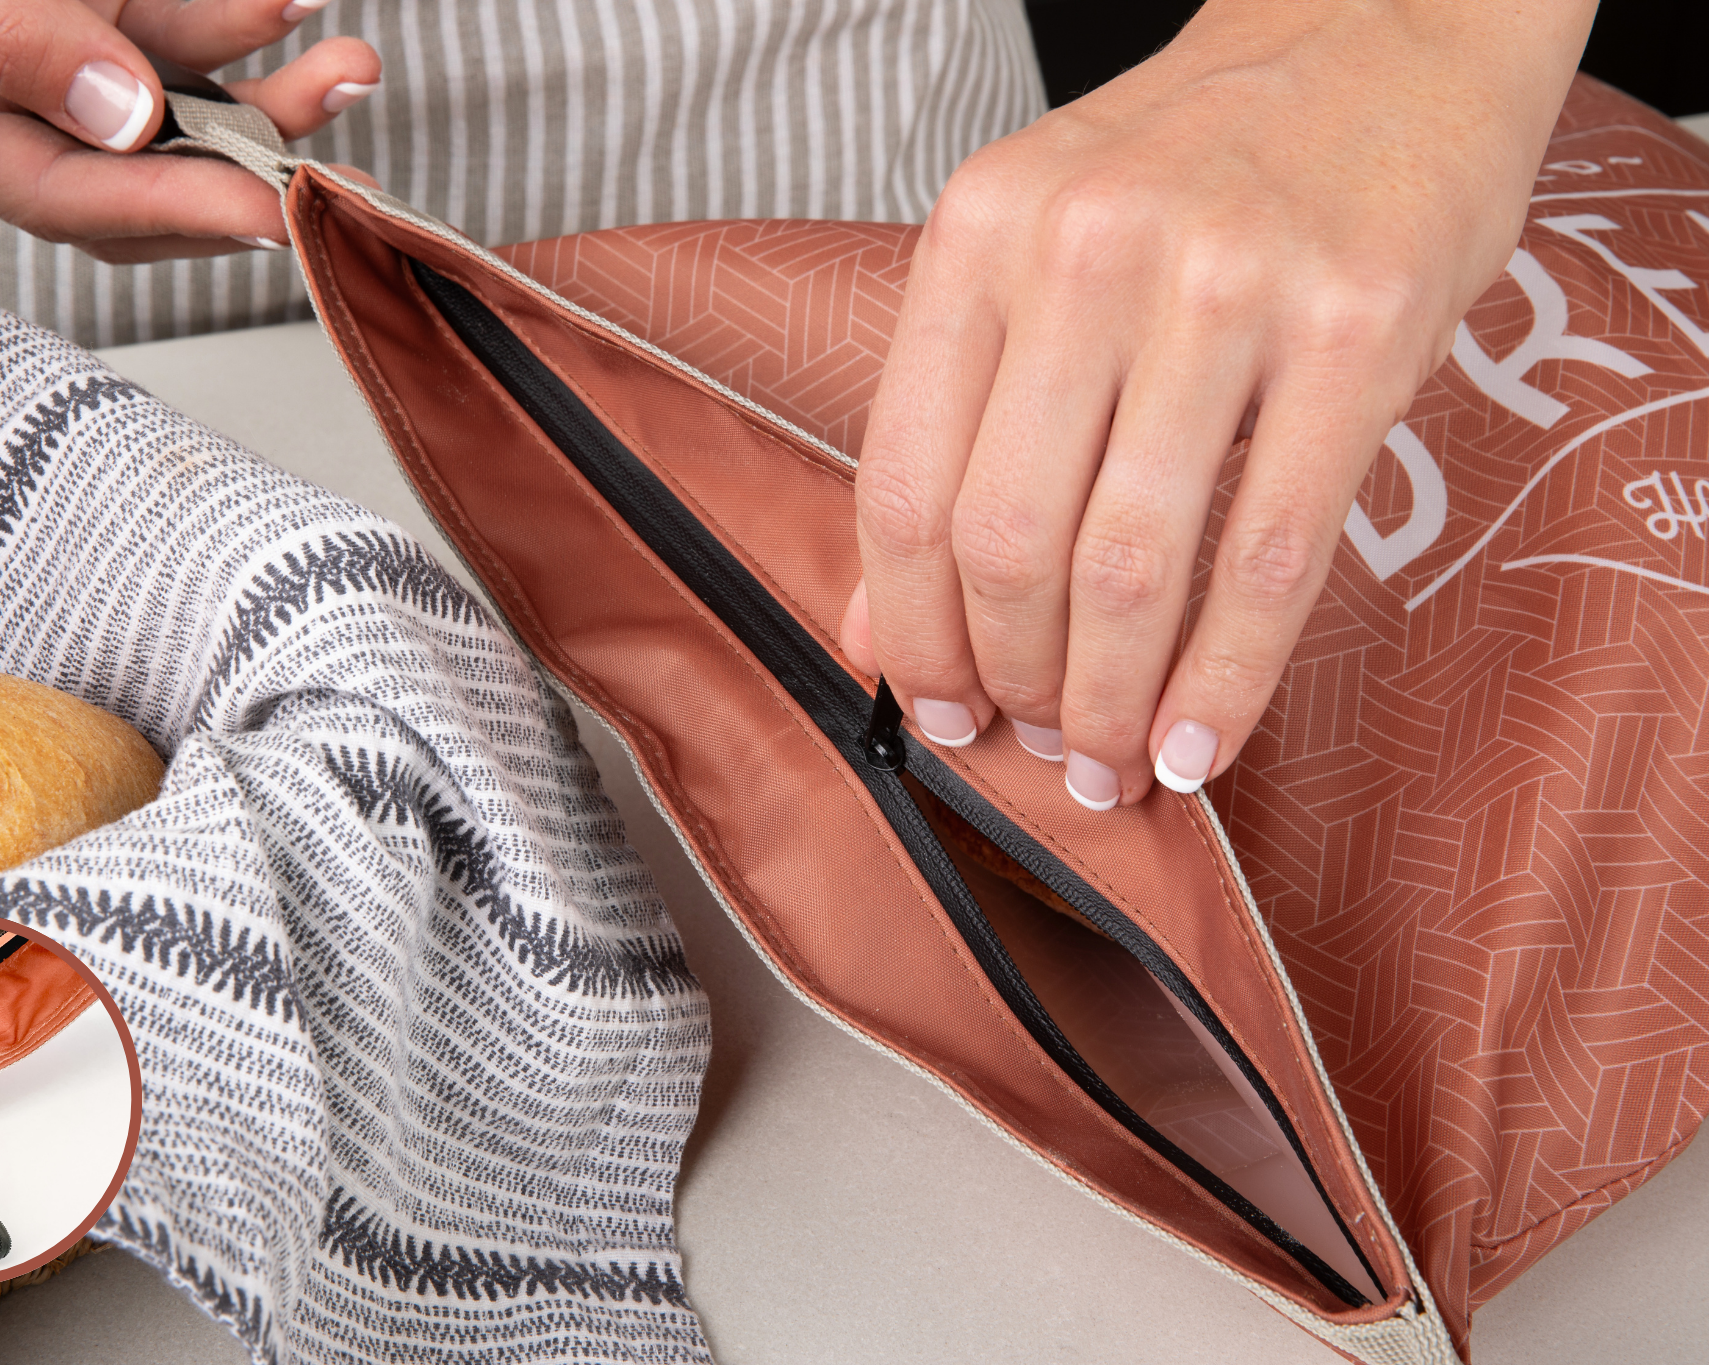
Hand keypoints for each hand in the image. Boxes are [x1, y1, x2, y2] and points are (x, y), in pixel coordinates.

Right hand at [0, 0, 381, 261]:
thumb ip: (9, 34)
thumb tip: (126, 118)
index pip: (63, 198)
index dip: (173, 210)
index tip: (271, 212)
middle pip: (140, 179)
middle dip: (249, 172)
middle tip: (342, 177)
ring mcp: (58, 54)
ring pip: (186, 111)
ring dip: (277, 96)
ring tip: (352, 67)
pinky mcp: (104, 3)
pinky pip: (189, 29)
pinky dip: (246, 20)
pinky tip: (295, 2)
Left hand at [841, 0, 1595, 808]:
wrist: (1388, 25)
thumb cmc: (1201, 161)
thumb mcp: (1039, 253)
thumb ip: (954, 427)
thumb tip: (878, 625)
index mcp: (982, 233)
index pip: (902, 481)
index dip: (911, 630)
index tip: (932, 705)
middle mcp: (1086, 251)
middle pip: (1006, 541)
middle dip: (1009, 681)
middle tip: (1032, 743)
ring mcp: (1226, 285)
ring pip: (1127, 565)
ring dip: (1105, 701)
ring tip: (1107, 759)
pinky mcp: (1356, 327)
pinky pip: (1269, 555)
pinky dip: (1225, 680)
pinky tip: (1201, 743)